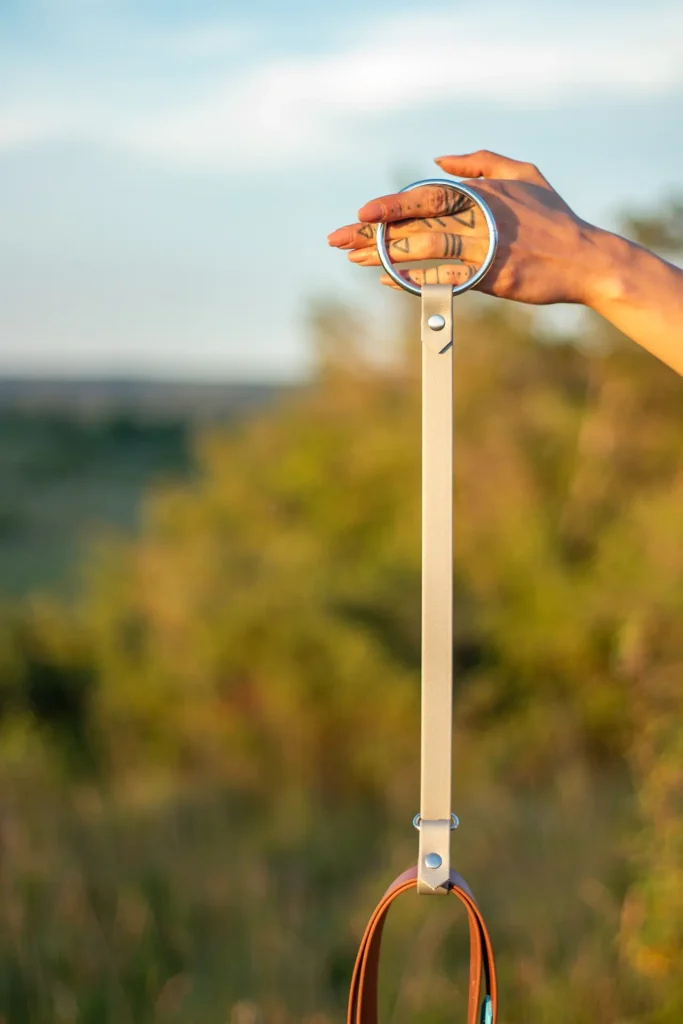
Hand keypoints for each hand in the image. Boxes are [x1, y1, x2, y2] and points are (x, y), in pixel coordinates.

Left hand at [327, 150, 600, 306]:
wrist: (585, 260)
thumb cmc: (552, 217)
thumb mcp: (524, 173)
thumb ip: (481, 162)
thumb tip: (437, 161)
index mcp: (483, 193)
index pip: (426, 197)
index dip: (390, 206)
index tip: (360, 214)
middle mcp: (480, 218)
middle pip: (415, 224)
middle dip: (372, 232)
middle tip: (336, 239)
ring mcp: (485, 250)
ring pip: (423, 250)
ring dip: (384, 256)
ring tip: (353, 259)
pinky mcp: (491, 279)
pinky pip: (443, 280)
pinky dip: (413, 280)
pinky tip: (388, 280)